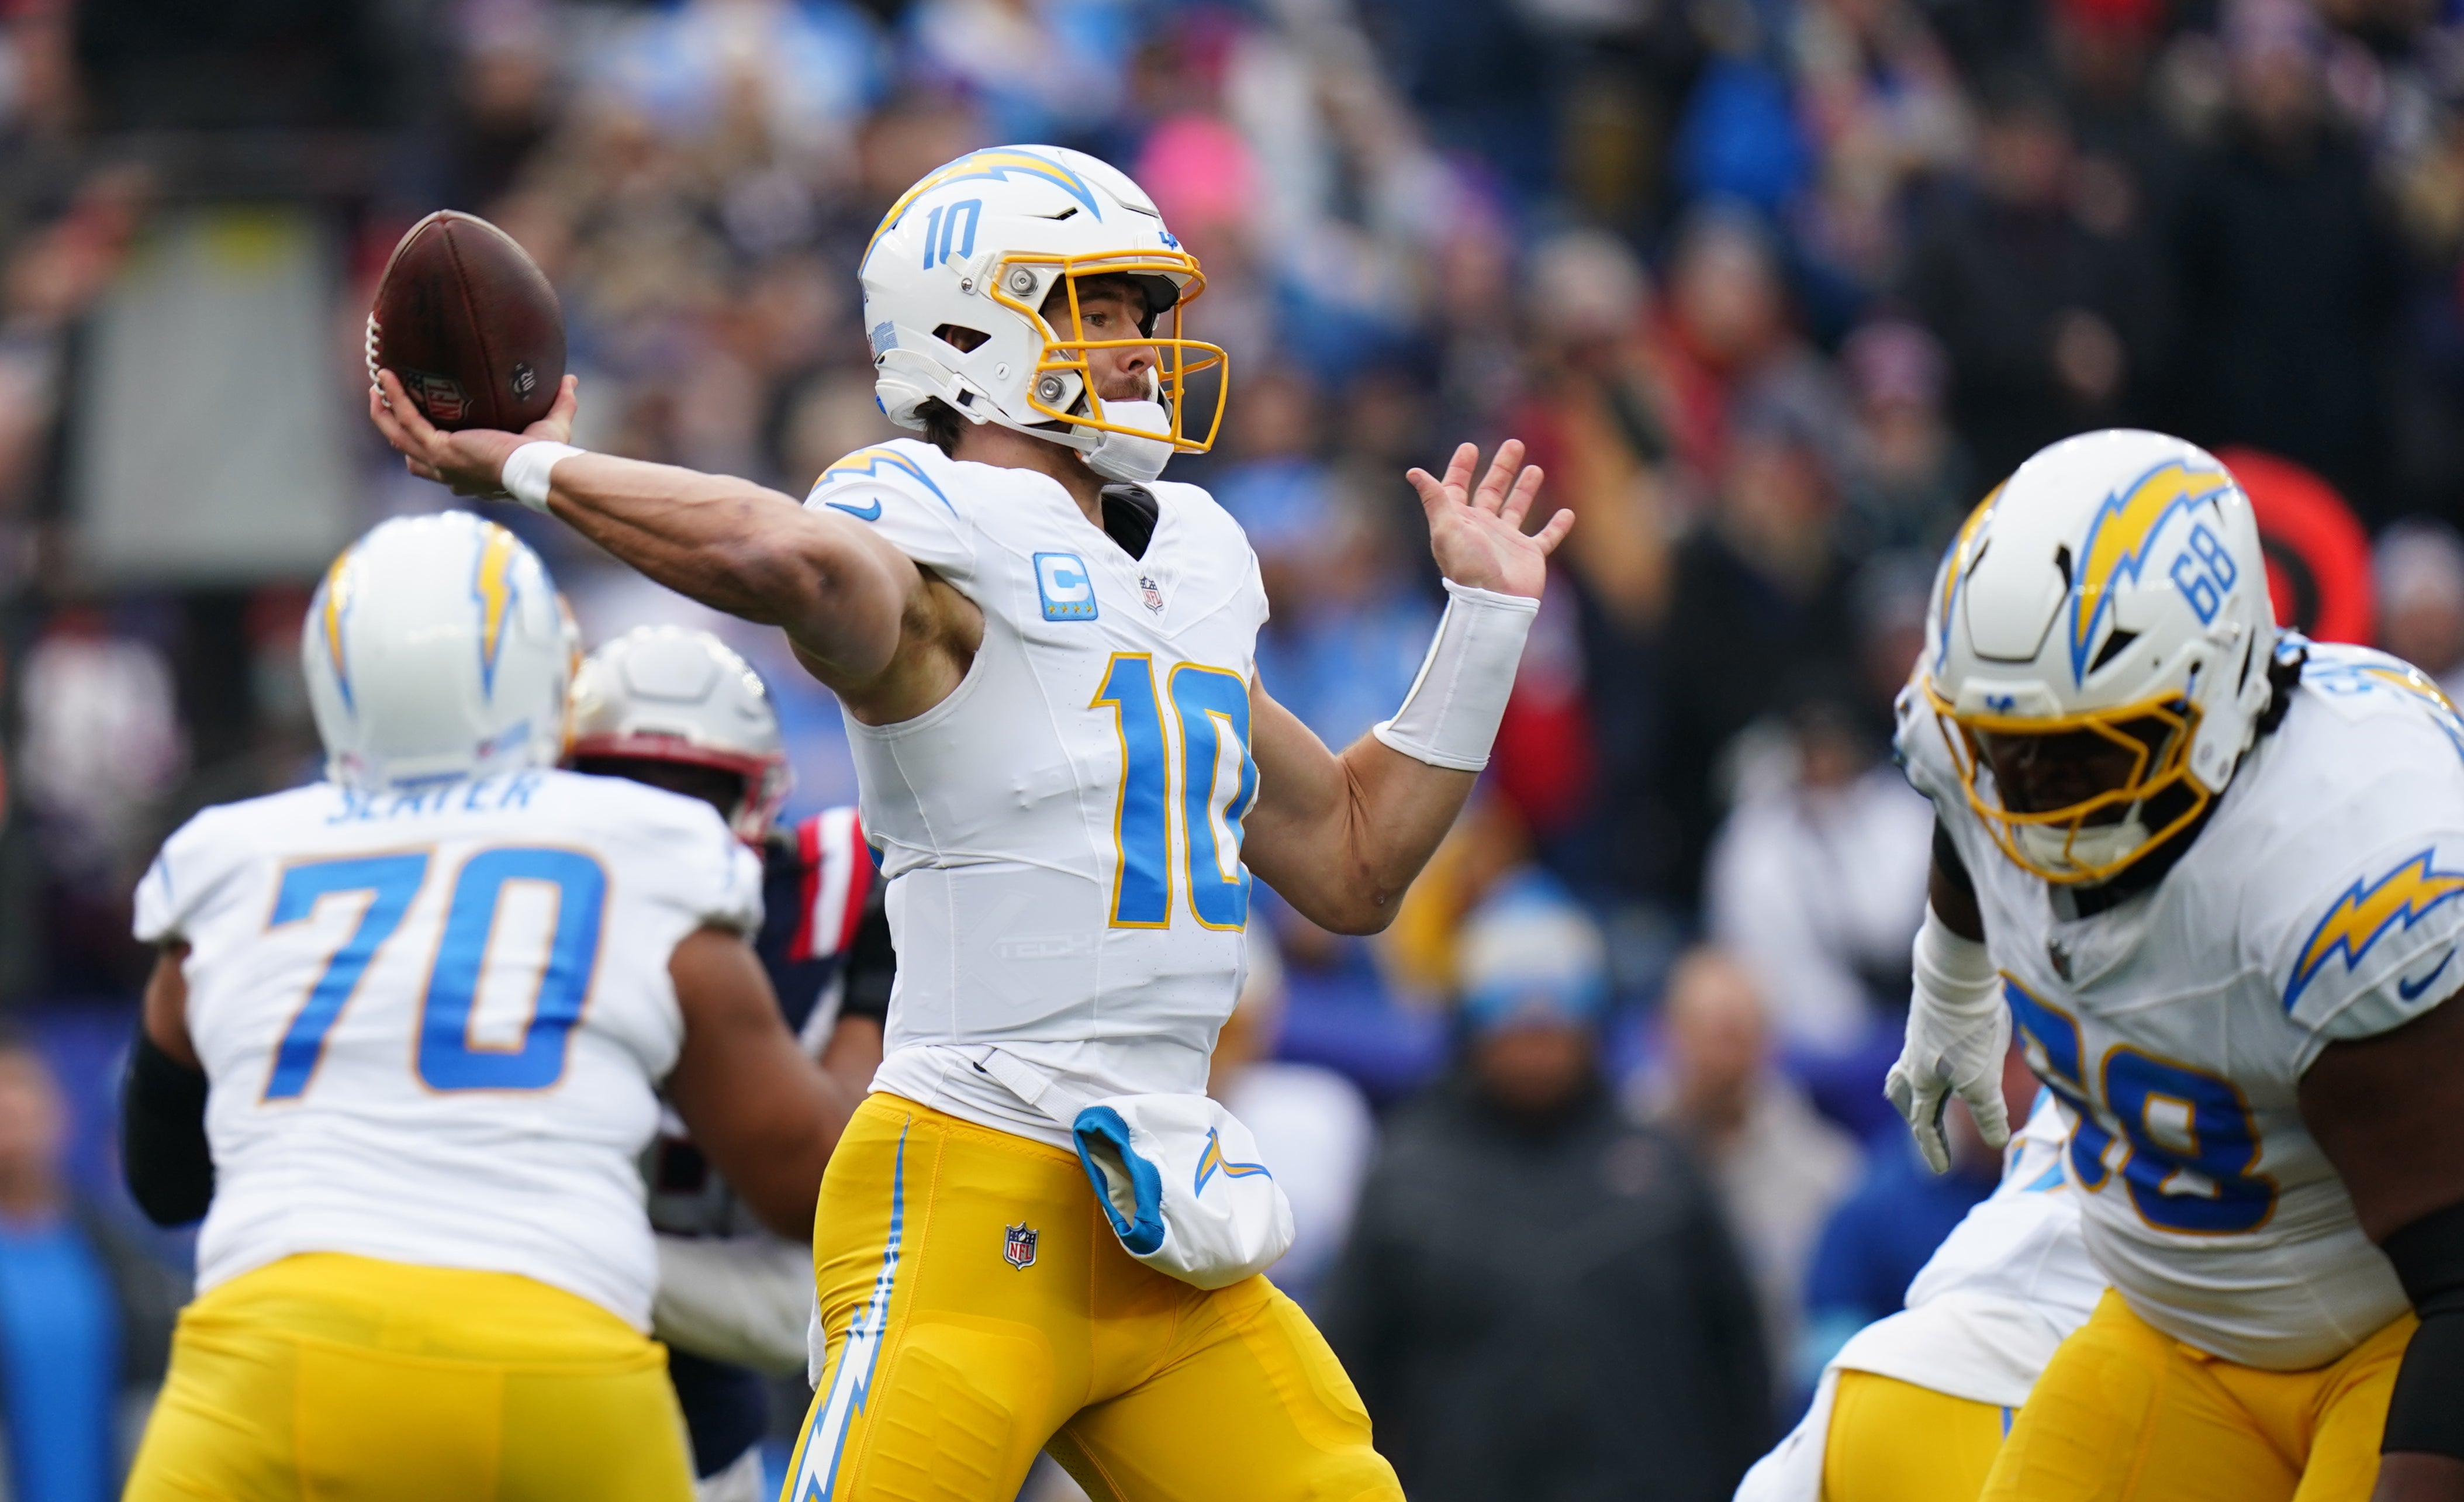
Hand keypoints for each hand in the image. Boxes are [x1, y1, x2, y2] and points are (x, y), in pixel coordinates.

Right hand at [368, 369, 579, 499]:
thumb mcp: (551, 426)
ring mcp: (441, 463)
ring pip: (399, 436)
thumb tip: (570, 379)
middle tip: (385, 401)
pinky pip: (407, 420)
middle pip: (409, 454)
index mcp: (470, 474)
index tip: (421, 426)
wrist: (539, 468)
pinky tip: (387, 377)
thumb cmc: (547, 455)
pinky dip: (395, 398)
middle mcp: (450, 473)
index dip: (425, 449)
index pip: (439, 466)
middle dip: (394, 429)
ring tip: (377, 385)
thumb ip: (560, 404)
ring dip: (385, 411)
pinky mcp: (440, 450)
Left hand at [1406, 440, 1571, 600]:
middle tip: (1514, 444)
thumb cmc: (1468, 567)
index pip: (1457, 489)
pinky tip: (1567, 513)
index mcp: (1460, 522)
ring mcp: (1506, 542)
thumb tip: (1414, 472)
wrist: (1494, 602)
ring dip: (1525, 489)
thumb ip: (1434, 499)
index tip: (1470, 448)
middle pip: (1491, 491)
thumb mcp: (1447, 528)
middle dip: (1501, 468)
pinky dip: (1557, 526)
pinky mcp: (1529, 555)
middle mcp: (1483, 529)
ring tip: (1535, 468)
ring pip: (1517, 508)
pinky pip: (1546, 537)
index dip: (1461, 469)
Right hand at [1883, 981, 2012, 1173]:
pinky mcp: (1930, 1019)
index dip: (1934, 1149)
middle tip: (1927, 1136)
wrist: (1956, 978)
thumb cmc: (1967, 1032)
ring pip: (1910, 1073)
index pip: (1924, 1124)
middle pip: (1906, 1099)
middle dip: (1918, 1121)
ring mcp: (1919, 1038)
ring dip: (1916, 1092)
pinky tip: (1949, 1058)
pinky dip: (1930, 1066)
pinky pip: (1922, 1052)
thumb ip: (1988, 1112)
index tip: (1941, 1172)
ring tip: (1928, 1097)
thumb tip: (1996, 1141)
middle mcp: (1914, 1061)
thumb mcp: (1982, 1079)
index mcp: (1921, 1082)